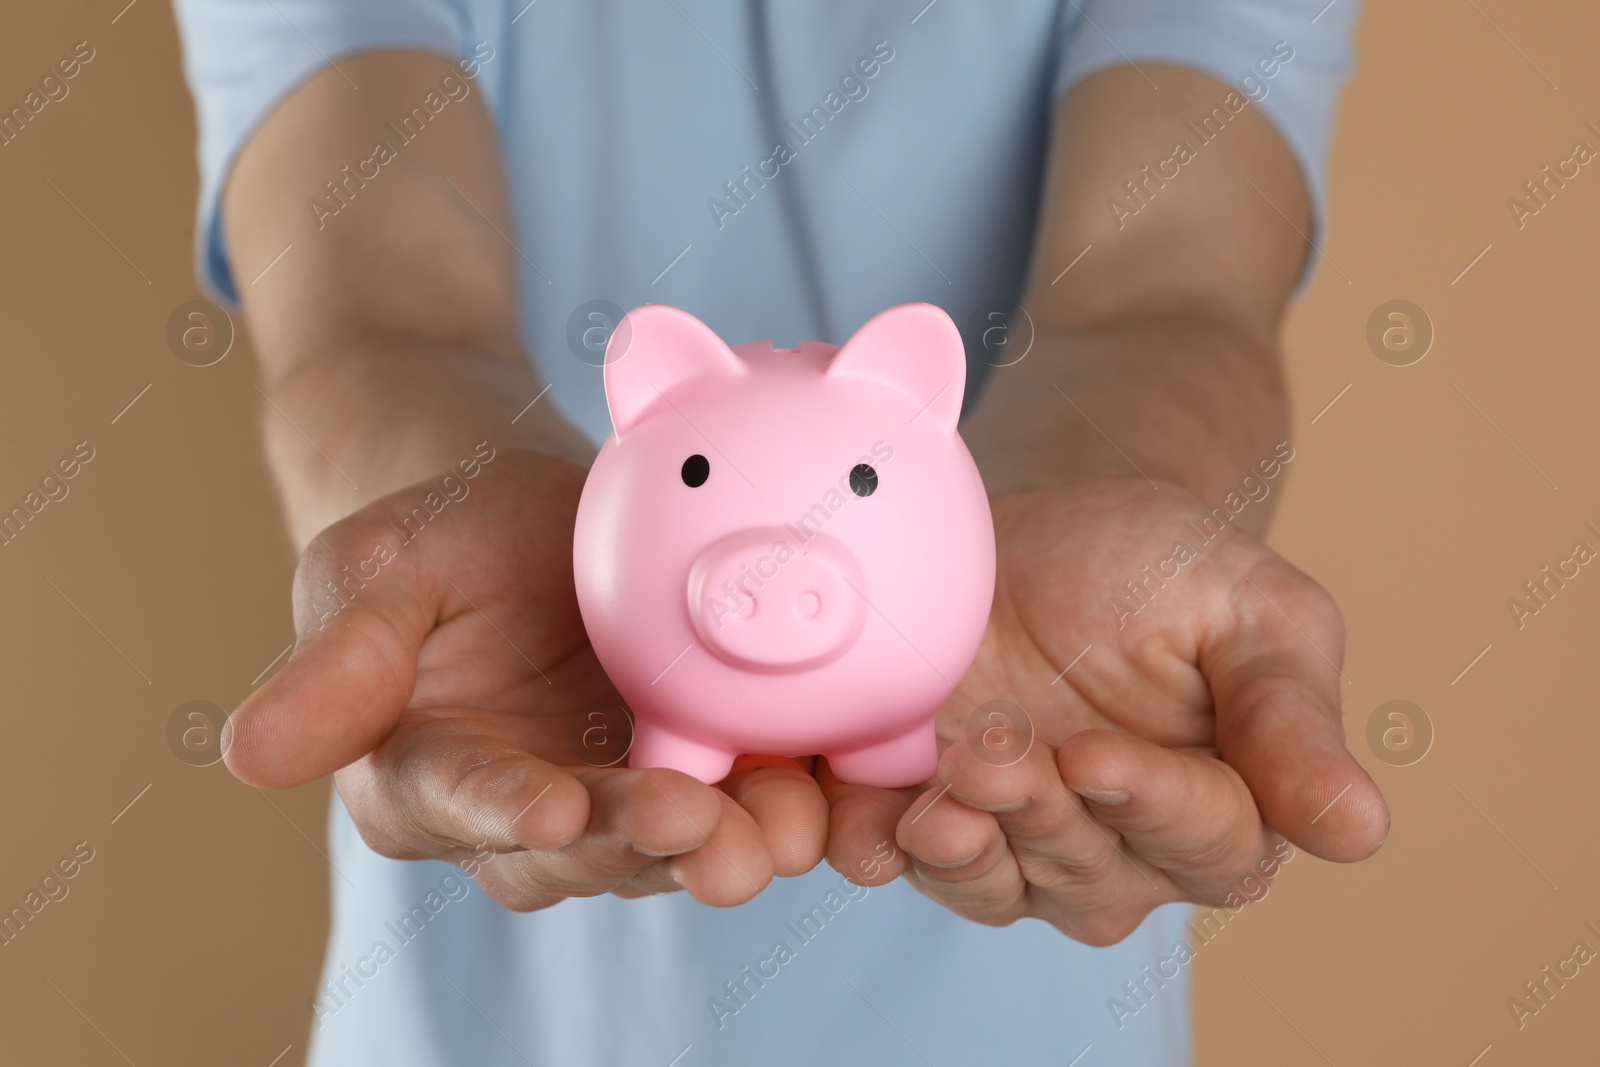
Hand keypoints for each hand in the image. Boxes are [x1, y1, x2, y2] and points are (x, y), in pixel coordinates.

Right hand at [223, 449, 827, 908]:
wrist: (539, 515)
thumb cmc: (442, 534)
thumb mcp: (379, 563)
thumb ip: (338, 656)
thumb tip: (245, 756)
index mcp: (425, 774)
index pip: (459, 800)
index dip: (499, 809)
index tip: (545, 808)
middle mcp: (524, 811)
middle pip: (581, 844)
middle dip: (639, 843)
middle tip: (698, 831)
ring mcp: (618, 793)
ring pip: (670, 838)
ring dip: (728, 839)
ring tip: (784, 828)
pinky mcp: (700, 766)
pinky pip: (744, 789)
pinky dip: (788, 792)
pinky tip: (834, 784)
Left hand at [823, 477, 1388, 943]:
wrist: (1037, 533)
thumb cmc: (1157, 564)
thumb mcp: (1250, 607)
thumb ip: (1291, 714)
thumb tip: (1362, 830)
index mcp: (1228, 803)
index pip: (1206, 836)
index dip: (1152, 804)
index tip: (1096, 756)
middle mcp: (1126, 846)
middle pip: (1091, 869)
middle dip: (1040, 816)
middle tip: (994, 755)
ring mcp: (1023, 841)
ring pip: (999, 883)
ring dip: (963, 848)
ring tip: (934, 793)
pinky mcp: (934, 815)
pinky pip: (908, 860)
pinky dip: (881, 845)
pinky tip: (866, 821)